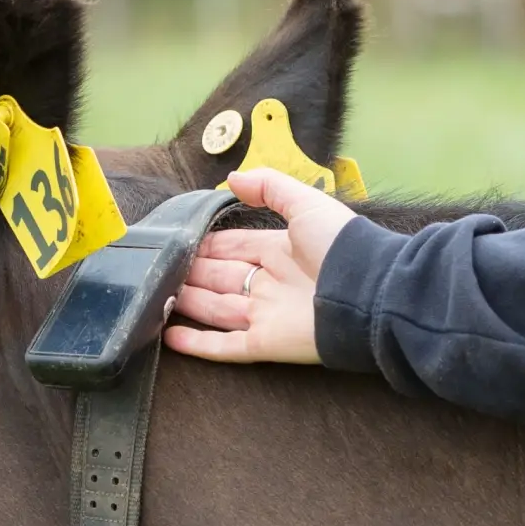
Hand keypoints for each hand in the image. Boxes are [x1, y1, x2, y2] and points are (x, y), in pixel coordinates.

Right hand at [164, 167, 357, 363]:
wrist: (368, 294)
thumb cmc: (341, 247)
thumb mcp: (306, 204)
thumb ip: (270, 187)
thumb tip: (232, 179)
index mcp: (280, 251)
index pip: (235, 248)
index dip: (208, 246)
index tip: (179, 243)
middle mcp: (270, 283)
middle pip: (221, 279)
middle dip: (192, 273)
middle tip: (159, 269)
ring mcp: (266, 315)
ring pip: (217, 310)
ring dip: (188, 303)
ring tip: (156, 297)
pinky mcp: (265, 344)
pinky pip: (225, 346)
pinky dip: (197, 343)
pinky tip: (170, 336)